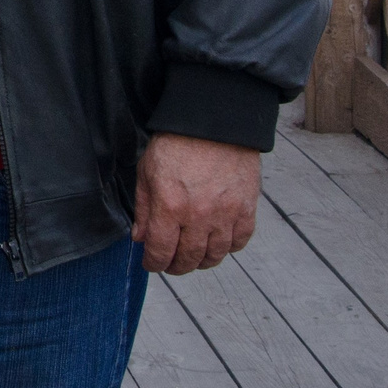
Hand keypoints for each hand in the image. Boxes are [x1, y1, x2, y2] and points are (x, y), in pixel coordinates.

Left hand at [133, 133, 260, 273]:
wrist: (214, 121)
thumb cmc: (177, 142)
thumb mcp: (147, 170)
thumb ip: (144, 208)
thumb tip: (140, 238)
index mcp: (169, 206)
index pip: (160, 251)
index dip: (153, 263)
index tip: (151, 264)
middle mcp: (198, 216)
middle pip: (188, 259)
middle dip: (176, 266)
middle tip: (171, 263)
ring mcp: (225, 215)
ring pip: (214, 256)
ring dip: (202, 261)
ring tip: (194, 256)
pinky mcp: (246, 209)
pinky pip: (239, 242)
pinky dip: (228, 247)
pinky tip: (218, 241)